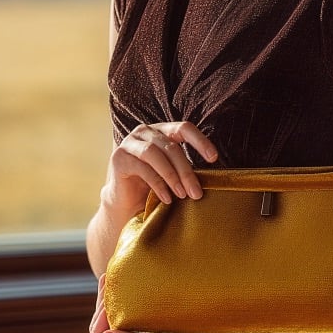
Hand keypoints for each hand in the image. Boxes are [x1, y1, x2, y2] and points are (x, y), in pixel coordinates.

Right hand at [103, 121, 218, 215]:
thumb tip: (213, 174)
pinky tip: (166, 198)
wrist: (126, 204)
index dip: (200, 141)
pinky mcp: (119, 158)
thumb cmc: (154, 186)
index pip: (184, 128)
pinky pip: (142, 168)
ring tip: (182, 195)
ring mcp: (129, 143)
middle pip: (171, 146)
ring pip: (155, 154)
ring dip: (172, 176)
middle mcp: (145, 131)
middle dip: (186, 171)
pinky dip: (157, 184)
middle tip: (196, 192)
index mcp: (162, 130)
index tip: (214, 158)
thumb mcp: (174, 173)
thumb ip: (186, 167)